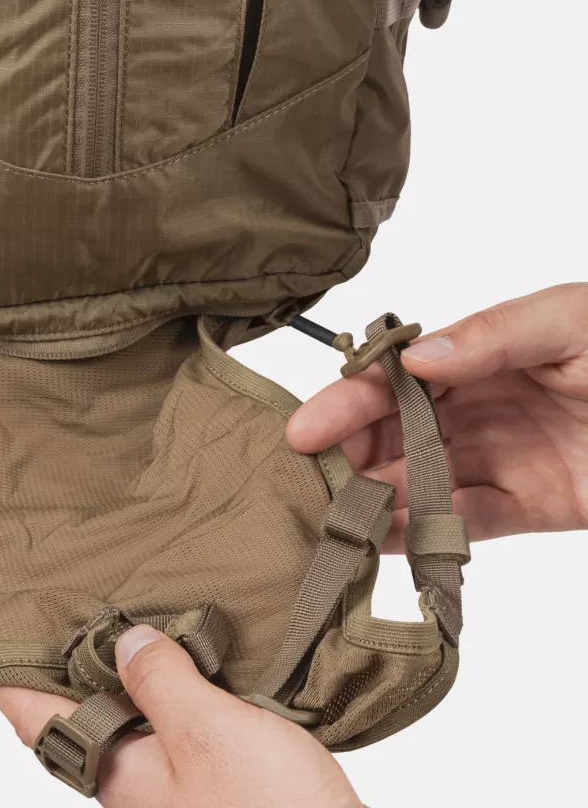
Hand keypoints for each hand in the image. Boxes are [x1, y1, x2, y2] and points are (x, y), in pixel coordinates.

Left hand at [0, 626, 360, 807]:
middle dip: (62, 667)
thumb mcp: (210, 732)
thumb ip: (162, 683)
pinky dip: (164, 683)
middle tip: (53, 611)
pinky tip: (182, 658)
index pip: (44, 720)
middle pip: (82, 715)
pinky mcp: (209, 775)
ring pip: (128, 715)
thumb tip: (125, 639)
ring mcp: (173, 780)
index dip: (7, 682)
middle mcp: (137, 779)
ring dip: (118, 670)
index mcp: (121, 772)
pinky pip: (169, 721)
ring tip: (114, 618)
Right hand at [287, 284, 587, 550]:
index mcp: (472, 358)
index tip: (301, 430)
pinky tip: (388, 542)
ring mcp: (496, 461)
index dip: (343, 405)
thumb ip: (492, 334)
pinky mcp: (527, 507)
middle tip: (304, 485)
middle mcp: (471, 410)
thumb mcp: (570, 320)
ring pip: (419, 486)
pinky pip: (466, 525)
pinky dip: (427, 535)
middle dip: (345, 459)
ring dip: (376, 503)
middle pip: (391, 438)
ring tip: (334, 521)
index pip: (390, 382)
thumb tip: (416, 358)